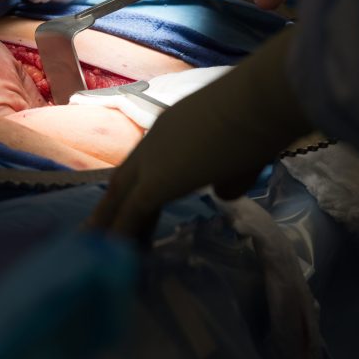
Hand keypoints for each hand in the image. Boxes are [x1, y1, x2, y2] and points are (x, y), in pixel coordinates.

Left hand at [87, 28, 312, 239]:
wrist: (261, 101)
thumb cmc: (262, 119)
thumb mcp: (244, 152)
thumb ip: (228, 174)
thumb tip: (222, 191)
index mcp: (172, 128)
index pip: (146, 162)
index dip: (138, 186)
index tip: (134, 208)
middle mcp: (154, 141)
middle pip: (122, 180)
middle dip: (112, 207)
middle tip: (100, 233)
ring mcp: (151, 160)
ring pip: (119, 197)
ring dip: (108, 224)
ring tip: (96, 249)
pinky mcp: (155, 183)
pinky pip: (130, 215)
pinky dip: (121, 237)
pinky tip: (115, 257)